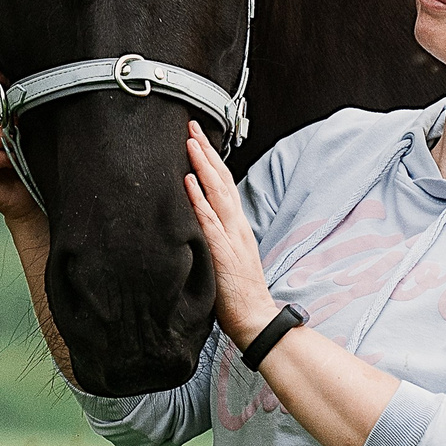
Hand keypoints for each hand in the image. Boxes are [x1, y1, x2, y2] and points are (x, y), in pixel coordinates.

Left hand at [182, 121, 278, 347]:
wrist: (256, 319)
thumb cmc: (239, 295)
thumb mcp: (228, 259)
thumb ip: (217, 239)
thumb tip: (200, 223)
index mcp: (237, 227)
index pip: (223, 185)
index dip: (211, 160)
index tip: (197, 139)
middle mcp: (237, 226)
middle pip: (222, 180)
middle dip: (206, 150)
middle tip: (191, 125)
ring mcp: (231, 237)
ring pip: (216, 192)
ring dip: (202, 164)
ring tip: (189, 141)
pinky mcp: (223, 252)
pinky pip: (208, 221)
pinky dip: (198, 199)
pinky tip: (188, 181)